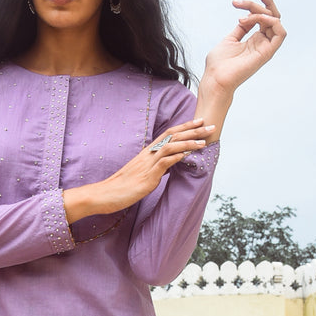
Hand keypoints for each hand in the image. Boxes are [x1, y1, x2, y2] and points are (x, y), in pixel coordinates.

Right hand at [62, 119, 215, 221]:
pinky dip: (177, 157)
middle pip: (173, 136)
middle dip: (193, 130)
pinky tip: (188, 154)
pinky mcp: (148, 176)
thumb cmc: (122, 186)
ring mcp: (148, 164)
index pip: (169, 134)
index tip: (199, 122)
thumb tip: (169, 165)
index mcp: (148, 152)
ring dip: (189, 143)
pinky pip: (164, 162)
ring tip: (204, 141)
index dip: (185, 127)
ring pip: (171, 146)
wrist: (105, 194)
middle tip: (210, 125)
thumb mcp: (142, 173)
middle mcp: (149, 154)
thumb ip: (156, 167)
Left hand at [201, 0, 285, 96]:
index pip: (264, 18)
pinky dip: (272, 21)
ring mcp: (265, 48)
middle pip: (272, 16)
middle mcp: (262, 43)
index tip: (238, 1)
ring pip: (276, 21)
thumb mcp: (230, 40)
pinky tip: (256, 19)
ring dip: (262, 12)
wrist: (215, 79)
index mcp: (254, 41)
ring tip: (245, 16)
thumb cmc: (218, 65)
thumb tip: (246, 18)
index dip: (256, 5)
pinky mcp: (267, 53)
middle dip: (264, 2)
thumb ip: (241, 29)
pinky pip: (280, 33)